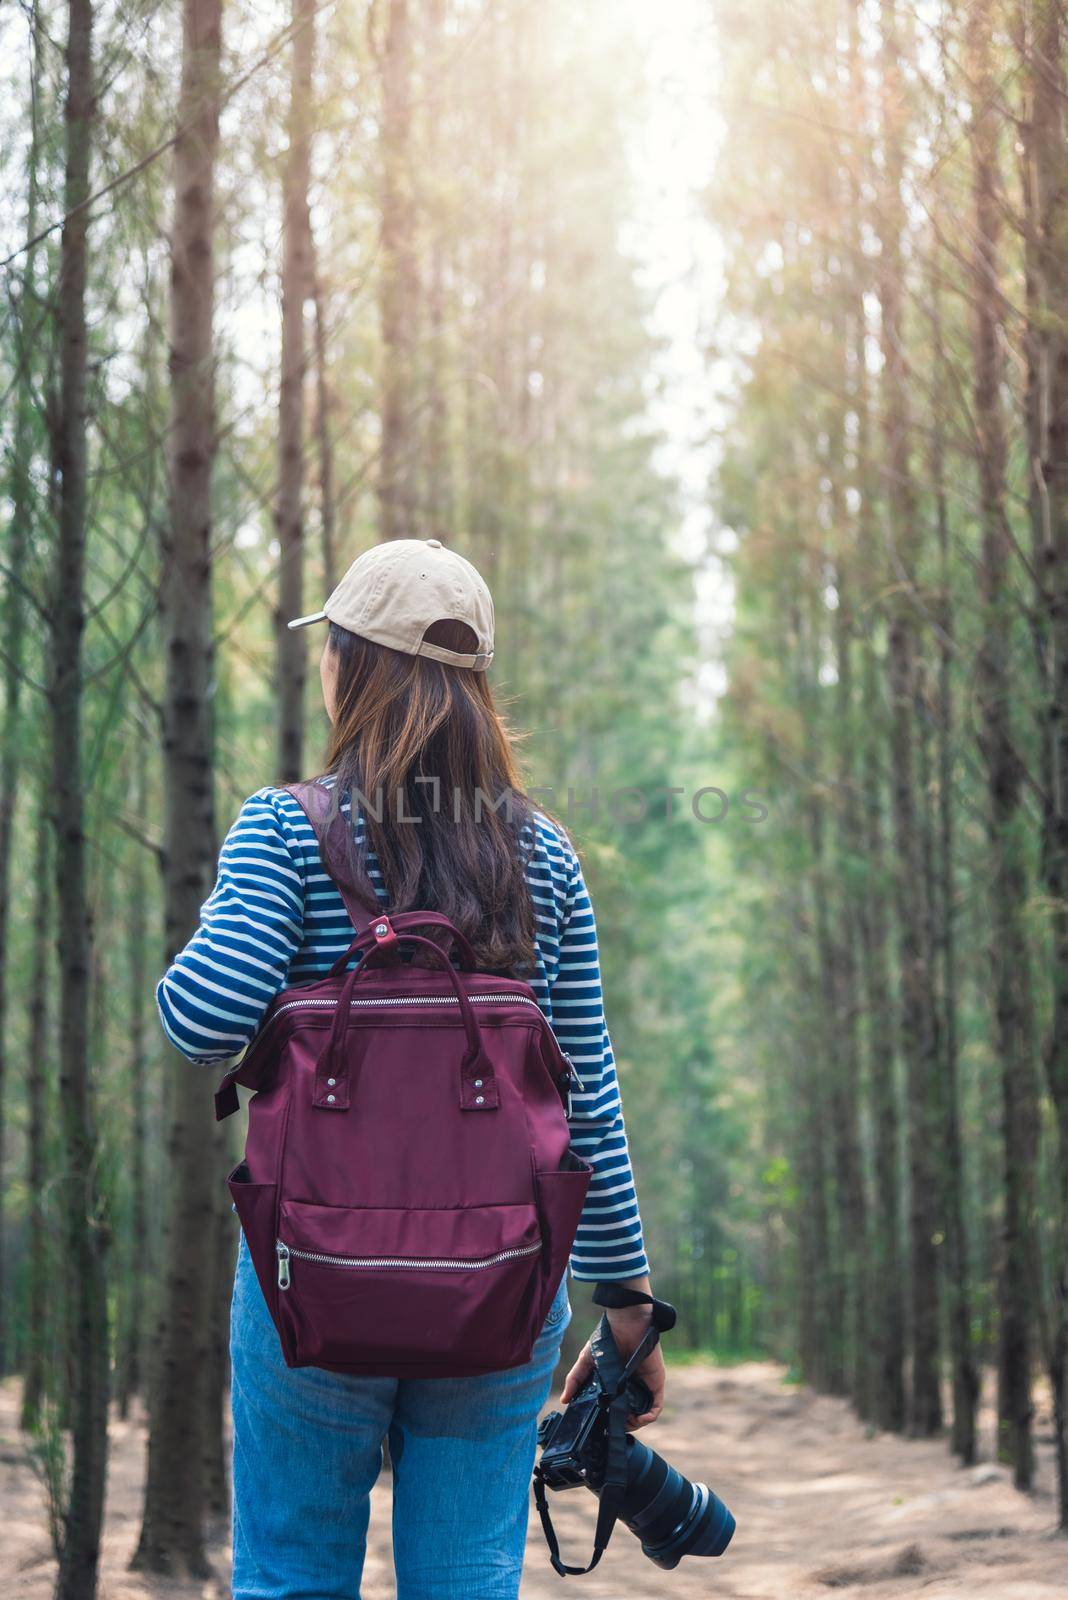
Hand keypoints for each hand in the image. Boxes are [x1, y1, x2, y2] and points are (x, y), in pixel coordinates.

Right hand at [560, 1301, 665, 1430]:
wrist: (626, 1323)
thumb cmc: (607, 1339)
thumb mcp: (587, 1361)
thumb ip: (575, 1379)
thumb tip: (564, 1400)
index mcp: (616, 1384)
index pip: (615, 1408)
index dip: (610, 1420)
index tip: (602, 1426)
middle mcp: (631, 1387)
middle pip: (630, 1415)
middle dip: (623, 1425)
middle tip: (613, 1427)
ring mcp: (644, 1386)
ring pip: (643, 1414)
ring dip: (636, 1424)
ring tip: (625, 1424)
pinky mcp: (656, 1383)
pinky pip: (656, 1406)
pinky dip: (650, 1416)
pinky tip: (641, 1419)